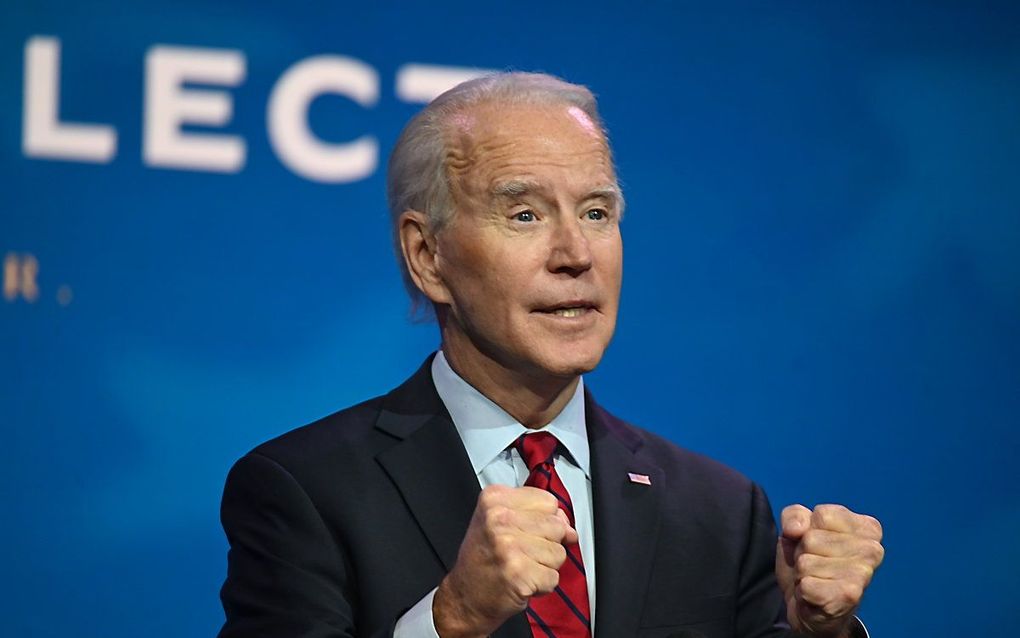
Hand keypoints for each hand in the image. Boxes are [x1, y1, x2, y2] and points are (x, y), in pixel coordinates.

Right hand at [433, 484, 577, 637]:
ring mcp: (508, 546)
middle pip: (557, 526)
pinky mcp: (518, 574)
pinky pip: (554, 577)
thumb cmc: (482, 559)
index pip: (549, 501)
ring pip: (559, 553)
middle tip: (520, 553)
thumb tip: (569, 527)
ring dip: (545, 566)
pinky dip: (542, 585)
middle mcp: (499, 519)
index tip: (525, 531)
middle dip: (547, 544)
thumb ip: (538, 516)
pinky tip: (521, 582)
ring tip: (520, 567)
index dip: (544, 520)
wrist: (464, 598)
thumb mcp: (501, 523)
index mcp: (494, 499)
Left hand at [775, 504, 883, 637]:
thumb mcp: (798, 529)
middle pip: (811, 538)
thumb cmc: (811, 562)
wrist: (813, 606)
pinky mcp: (850, 596)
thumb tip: (796, 529)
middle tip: (815, 565)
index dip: (807, 529)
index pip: (823, 514)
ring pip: (806, 562)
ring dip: (802, 573)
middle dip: (803, 552)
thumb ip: (794, 516)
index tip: (818, 543)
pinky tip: (816, 595)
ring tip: (816, 579)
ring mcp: (863, 574)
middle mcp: (872, 549)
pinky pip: (806, 585)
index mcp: (867, 528)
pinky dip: (803, 590)